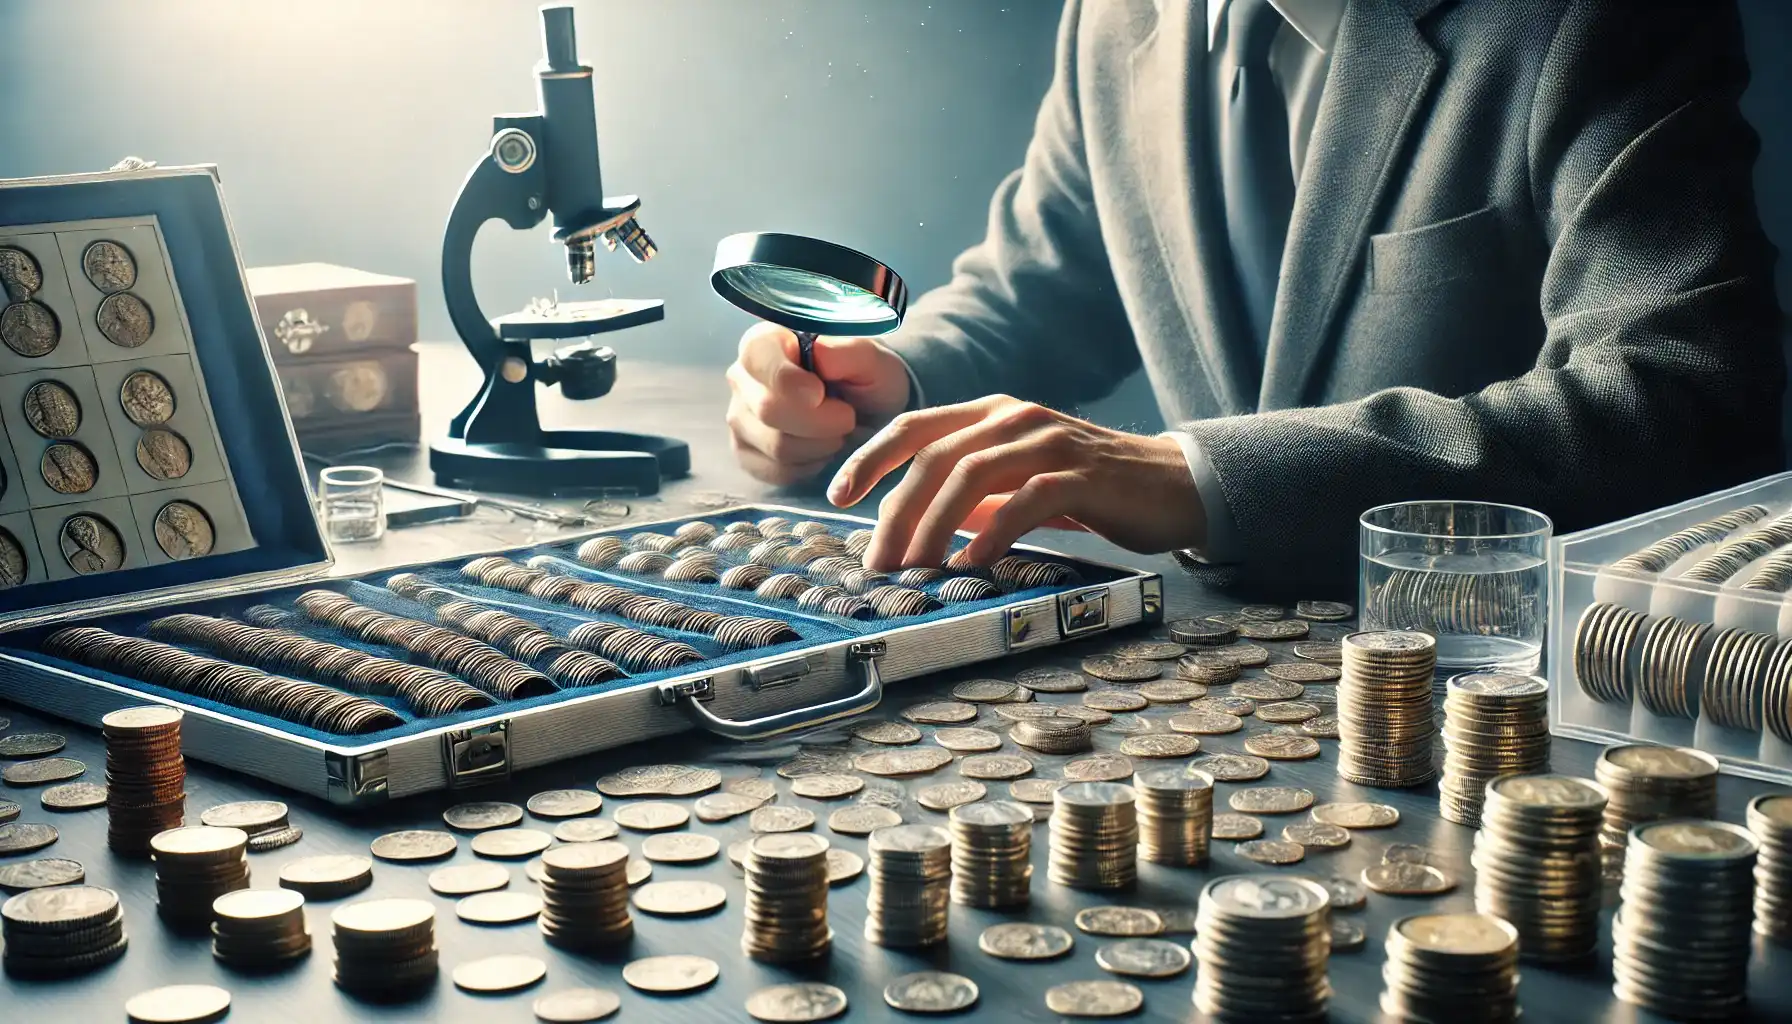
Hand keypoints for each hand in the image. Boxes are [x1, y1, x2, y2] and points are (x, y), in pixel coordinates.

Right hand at [726, 322, 911, 485]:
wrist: (872, 413)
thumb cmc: (870, 378)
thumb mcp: (875, 359)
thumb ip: (851, 350)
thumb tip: (819, 352)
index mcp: (767, 341)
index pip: (759, 358)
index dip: (789, 381)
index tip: (820, 394)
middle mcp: (743, 376)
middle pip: (768, 409)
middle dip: (820, 422)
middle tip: (848, 417)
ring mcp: (739, 416)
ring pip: (776, 446)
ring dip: (821, 445)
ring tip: (837, 431)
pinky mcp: (745, 452)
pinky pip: (775, 471)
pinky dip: (810, 466)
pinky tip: (821, 448)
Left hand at [827, 395, 1208, 570]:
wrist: (1174, 484)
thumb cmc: (1090, 487)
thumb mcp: (1019, 480)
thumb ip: (972, 493)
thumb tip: (916, 525)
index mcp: (991, 413)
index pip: (913, 427)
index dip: (869, 459)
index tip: (837, 497)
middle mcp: (1014, 417)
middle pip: (934, 457)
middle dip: (897, 511)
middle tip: (879, 562)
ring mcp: (1050, 442)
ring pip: (972, 474)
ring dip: (935, 527)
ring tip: (917, 569)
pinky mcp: (1083, 475)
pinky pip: (1026, 500)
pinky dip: (992, 533)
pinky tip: (974, 564)